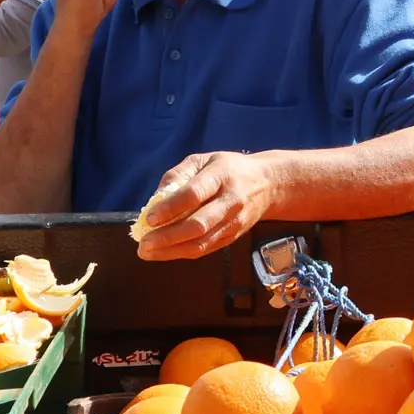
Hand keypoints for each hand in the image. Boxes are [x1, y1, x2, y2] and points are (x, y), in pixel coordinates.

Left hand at [133, 151, 278, 259]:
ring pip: (202, 242)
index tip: (149, 218)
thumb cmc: (229, 169)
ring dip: (172, 250)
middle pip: (199, 224)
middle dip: (168, 236)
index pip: (194, 194)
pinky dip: (182, 253)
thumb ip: (178, 175)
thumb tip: (155, 200)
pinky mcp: (234, 236)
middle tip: (143, 242)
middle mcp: (231, 200)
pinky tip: (163, 253)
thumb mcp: (204, 160)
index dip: (170, 207)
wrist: (270, 184)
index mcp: (222, 175)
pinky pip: (206, 249)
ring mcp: (235, 221)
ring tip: (147, 252)